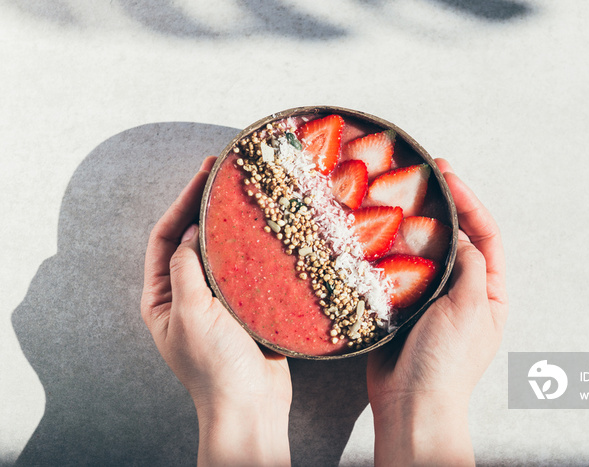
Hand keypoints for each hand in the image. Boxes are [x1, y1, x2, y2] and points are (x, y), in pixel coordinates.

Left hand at [141, 156, 291, 466]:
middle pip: (193, 238)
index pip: (166, 237)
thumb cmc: (215, 367)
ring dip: (232, 224)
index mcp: (163, 296)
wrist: (252, 407)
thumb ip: (187, 268)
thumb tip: (193, 229)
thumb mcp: (191, 313)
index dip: (182, 202)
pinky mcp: (246, 307)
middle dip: (206, 206)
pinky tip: (268, 231)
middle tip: (225, 174)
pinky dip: (254, 248)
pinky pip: (247, 269)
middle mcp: (187, 294)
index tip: (204, 173)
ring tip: (246, 194)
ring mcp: (217, 300)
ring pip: (222, 251)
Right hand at [367, 158, 507, 465]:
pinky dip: (396, 247)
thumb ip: (469, 265)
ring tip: (405, 192)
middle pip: (458, 236)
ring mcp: (434, 296)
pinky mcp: (406, 303)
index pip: (486, 235)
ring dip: (419, 222)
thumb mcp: (471, 307)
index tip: (449, 176)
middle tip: (427, 172)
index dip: (470, 202)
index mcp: (489, 291)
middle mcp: (464, 290)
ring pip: (428, 249)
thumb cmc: (448, 360)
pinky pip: (403, 267)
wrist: (410, 400)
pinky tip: (384, 229)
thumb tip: (458, 234)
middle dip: (446, 204)